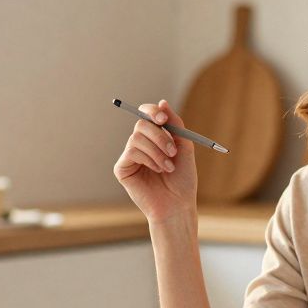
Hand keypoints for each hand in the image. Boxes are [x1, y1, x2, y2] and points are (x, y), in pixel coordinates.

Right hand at [113, 100, 197, 222]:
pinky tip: (157, 171)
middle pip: (141, 124)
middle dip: (159, 135)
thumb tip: (162, 102)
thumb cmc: (183, 180)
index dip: (152, 112)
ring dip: (157, 151)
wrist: (178, 204)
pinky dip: (148, 159)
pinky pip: (132, 152)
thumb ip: (175, 125)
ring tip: (168, 167)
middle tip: (173, 151)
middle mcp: (140, 144)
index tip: (164, 119)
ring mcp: (130, 156)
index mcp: (155, 137)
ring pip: (137, 138)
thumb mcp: (185, 148)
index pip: (147, 115)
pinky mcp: (122, 168)